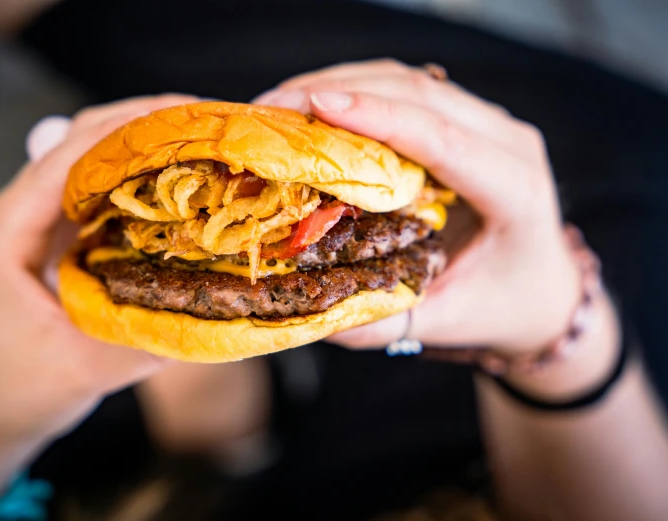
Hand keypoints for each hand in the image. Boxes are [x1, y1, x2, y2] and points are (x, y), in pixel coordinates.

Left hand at [0, 94, 198, 498]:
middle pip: (80, 140)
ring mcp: (39, 219)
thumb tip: (218, 309)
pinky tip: (180, 181)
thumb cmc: (19, 387)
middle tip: (208, 122)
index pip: (68, 157)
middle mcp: (20, 212)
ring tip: (202, 140)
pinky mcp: (59, 233)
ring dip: (144, 142)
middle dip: (144, 122)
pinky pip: (100, 186)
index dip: (129, 129)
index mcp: (9, 232)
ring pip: (91, 156)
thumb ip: (146, 340)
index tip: (187, 117)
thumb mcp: (84, 369)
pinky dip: (140, 175)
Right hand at [254, 60, 582, 354]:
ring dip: (339, 83)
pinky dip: (354, 90)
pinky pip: (405, 89)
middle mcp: (507, 143)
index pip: (444, 140)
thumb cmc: (500, 305)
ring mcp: (487, 123)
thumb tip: (315, 317)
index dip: (380, 118)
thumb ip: (386, 322)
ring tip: (274, 107)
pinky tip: (308, 107)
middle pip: (419, 95)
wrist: (540, 287)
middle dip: (339, 91)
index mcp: (515, 191)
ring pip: (408, 81)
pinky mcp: (462, 118)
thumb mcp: (447, 322)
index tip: (318, 105)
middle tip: (267, 111)